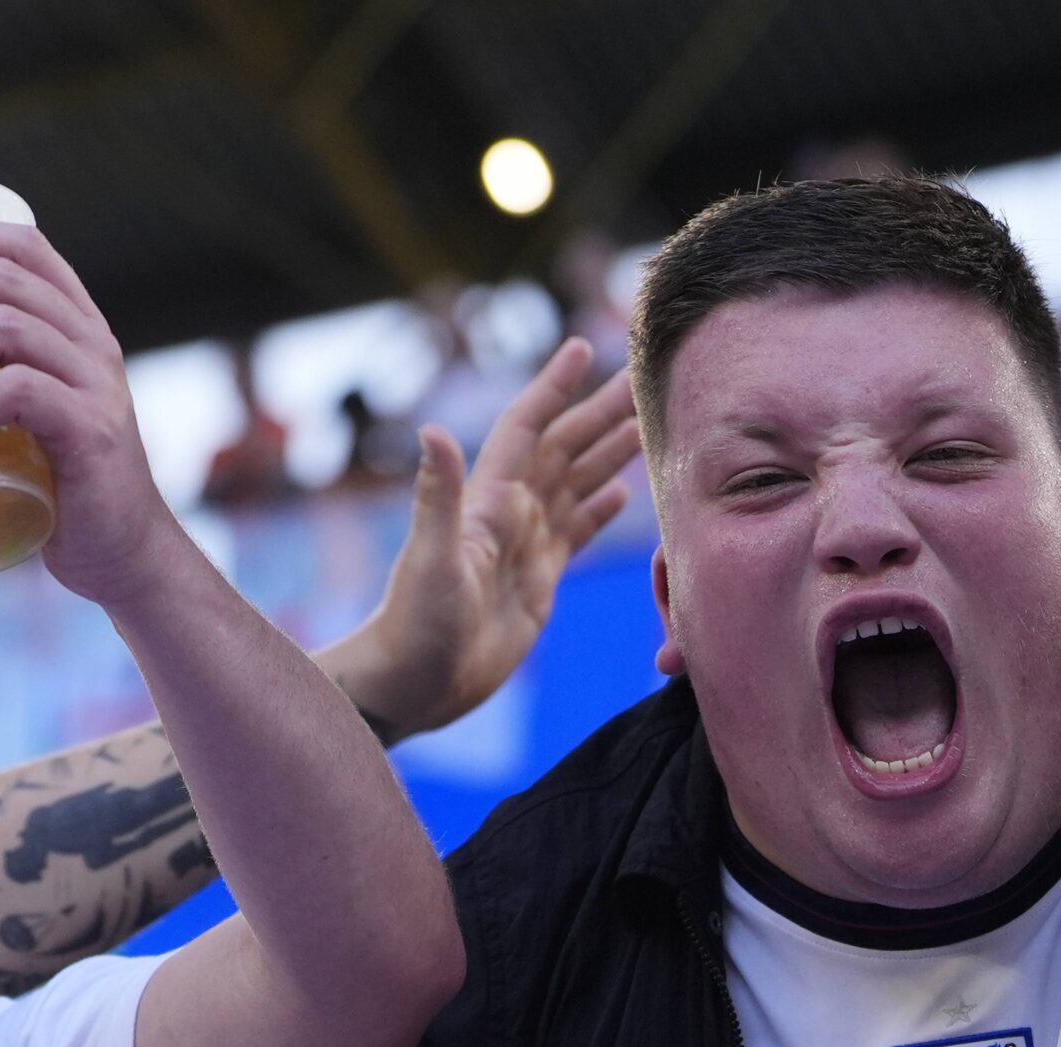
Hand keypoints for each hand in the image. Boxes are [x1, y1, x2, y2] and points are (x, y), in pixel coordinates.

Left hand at [0, 220, 180, 607]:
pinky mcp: (92, 432)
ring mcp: (97, 385)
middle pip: (4, 280)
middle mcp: (93, 344)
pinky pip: (22, 392)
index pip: (27, 246)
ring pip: (7, 329)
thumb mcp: (26, 420)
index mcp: (78, 327)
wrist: (122, 554)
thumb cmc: (60, 488)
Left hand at [344, 338, 638, 738]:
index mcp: (490, 501)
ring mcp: (526, 547)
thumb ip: (438, 495)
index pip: (528, 428)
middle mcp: (510, 515)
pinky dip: (600, 508)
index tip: (581, 347)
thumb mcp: (431, 560)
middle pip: (565, 448)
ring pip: (576, 484)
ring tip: (647, 423)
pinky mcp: (539, 581)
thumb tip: (432, 430)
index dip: (554, 387)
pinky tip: (625, 492)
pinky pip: (576, 533)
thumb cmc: (414, 625)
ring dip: (609, 451)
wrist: (412, 684)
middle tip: (644, 377)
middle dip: (602, 411)